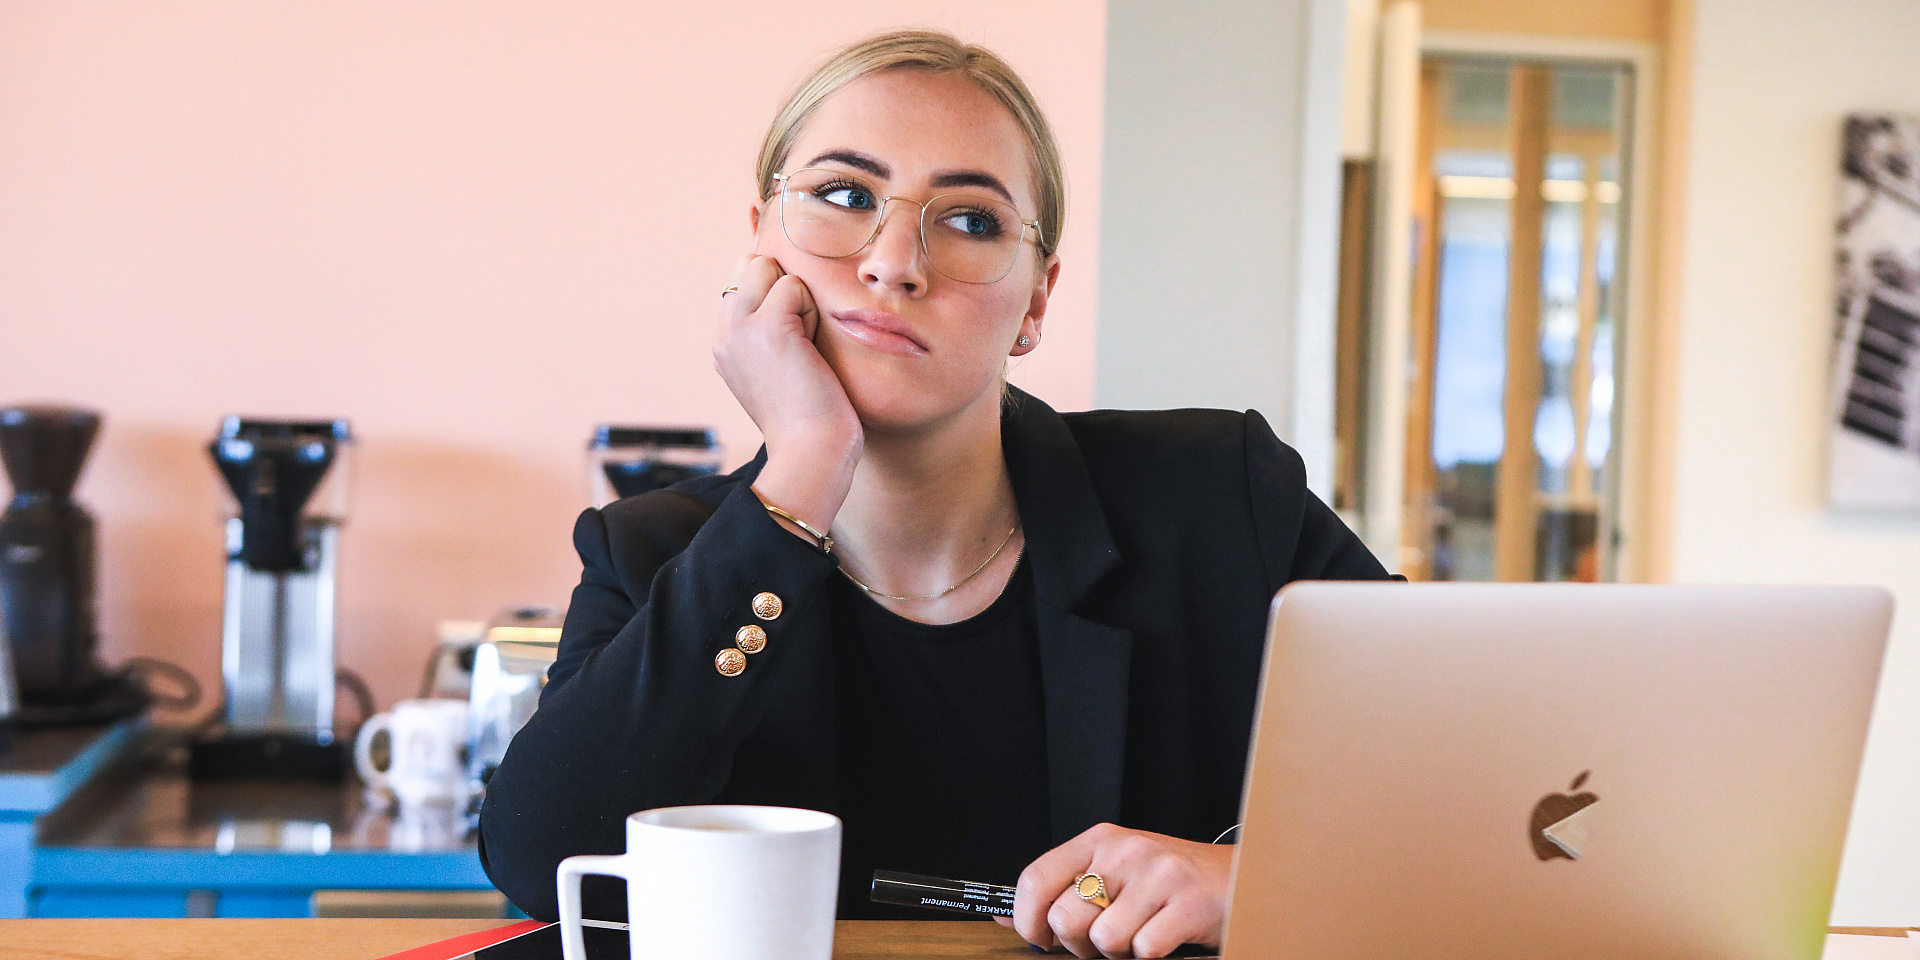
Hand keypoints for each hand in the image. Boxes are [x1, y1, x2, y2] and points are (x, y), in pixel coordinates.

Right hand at [712, 255, 861, 531]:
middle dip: (784, 288)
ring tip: (804, 347)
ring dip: (799, 300)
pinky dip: (811, 311)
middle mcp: (723, 332)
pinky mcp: (766, 326)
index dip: (775, 294)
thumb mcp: (776, 367)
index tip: (791, 341)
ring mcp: (739, 327)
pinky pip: (793, 286)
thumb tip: (787, 287)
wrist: (810, 453)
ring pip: (769, 268)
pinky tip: (809, 350)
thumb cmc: (809, 417)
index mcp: (723, 342)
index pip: (742, 280)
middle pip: (751, 264)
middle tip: (799, 340)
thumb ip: (768, 329)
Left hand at [997, 823, 1233, 958]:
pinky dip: (1150, 957)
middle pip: (1066, 916)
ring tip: (1138, 937)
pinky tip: (1164, 939)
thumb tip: (1003, 918)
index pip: (1036, 876)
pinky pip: (1144, 949)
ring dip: (1118, 954)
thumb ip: (1062, 890)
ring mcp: (1160, 875)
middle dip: (1078, 945)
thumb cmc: (1170, 881)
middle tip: (1102, 943)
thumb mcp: (1113, 872)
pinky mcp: (1190, 904)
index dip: (1027, 919)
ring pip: (1104, 939)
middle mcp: (1126, 849)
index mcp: (1100, 838)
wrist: (1245, 877)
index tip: (1039, 939)